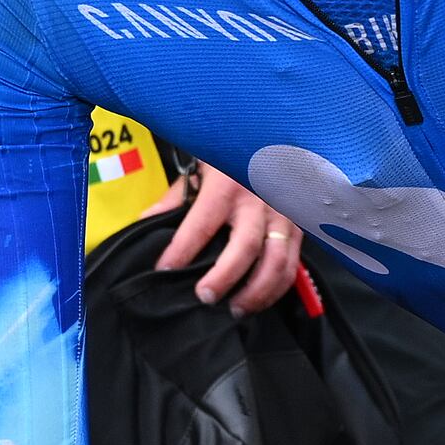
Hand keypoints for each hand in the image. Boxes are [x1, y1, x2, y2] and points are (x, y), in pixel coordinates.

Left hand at [154, 167, 304, 311]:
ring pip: (277, 261)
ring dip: (257, 291)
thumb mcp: (198, 169)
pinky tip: (260, 299)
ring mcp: (283, 213)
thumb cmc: (229, 155)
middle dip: (224, 277)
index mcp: (227, 184)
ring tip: (235, 309)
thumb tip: (146, 225)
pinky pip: (292, 263)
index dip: (181, 251)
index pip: (201, 224)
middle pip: (245, 247)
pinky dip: (277, 287)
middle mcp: (259, 199)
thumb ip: (174, 200)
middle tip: (204, 297)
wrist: (272, 135)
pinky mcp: (298, 225)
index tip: (164, 270)